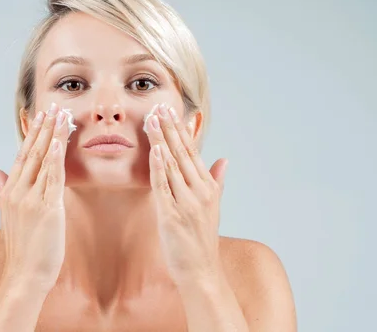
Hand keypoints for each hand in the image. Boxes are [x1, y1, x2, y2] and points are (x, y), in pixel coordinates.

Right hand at [0, 103, 70, 291]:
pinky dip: (56, 158)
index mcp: (9, 192)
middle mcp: (17, 191)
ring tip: (61, 115)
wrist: (24, 275)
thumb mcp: (7, 215)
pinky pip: (52, 178)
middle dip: (44, 128)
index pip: (22, 155)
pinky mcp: (47, 209)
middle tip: (53, 106)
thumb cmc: (21, 248)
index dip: (31, 134)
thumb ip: (2, 190)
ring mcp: (30, 199)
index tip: (39, 115)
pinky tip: (59, 142)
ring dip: (53, 136)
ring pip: (43, 160)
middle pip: (32, 152)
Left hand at [145, 103, 227, 286]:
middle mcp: (199, 191)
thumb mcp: (213, 207)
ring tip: (152, 120)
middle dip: (170, 128)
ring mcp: (186, 203)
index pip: (193, 152)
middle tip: (160, 106)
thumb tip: (223, 160)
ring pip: (172, 165)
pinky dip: (159, 168)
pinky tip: (155, 151)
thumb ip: (217, 181)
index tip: (173, 111)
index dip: (182, 130)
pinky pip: (163, 187)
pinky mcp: (172, 215)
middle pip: (182, 153)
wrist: (201, 270)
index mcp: (208, 187)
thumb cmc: (202, 239)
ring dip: (162, 140)